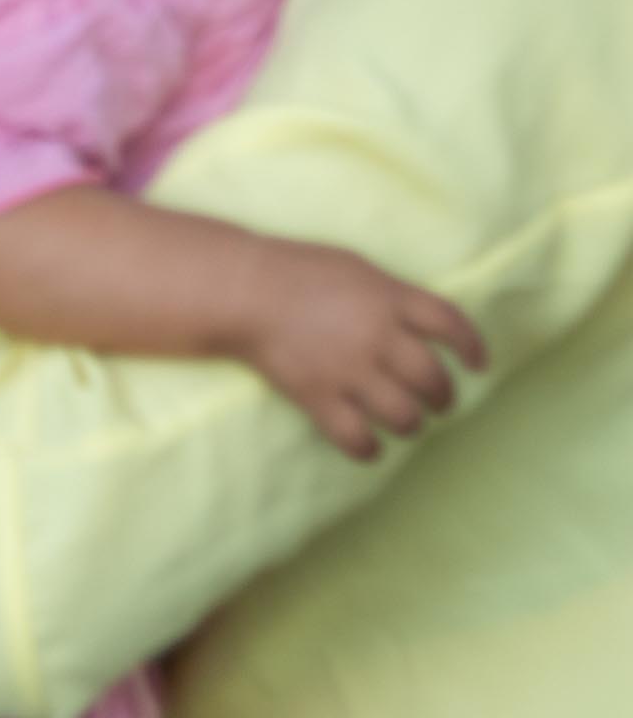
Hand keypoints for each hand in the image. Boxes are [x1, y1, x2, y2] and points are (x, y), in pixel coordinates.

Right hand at [235, 244, 486, 460]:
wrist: (240, 289)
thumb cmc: (297, 270)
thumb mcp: (356, 268)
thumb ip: (392, 296)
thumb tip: (420, 324)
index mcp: (388, 299)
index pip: (451, 325)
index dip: (472, 347)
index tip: (478, 365)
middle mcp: (377, 337)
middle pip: (433, 379)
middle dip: (443, 397)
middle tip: (438, 402)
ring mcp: (348, 370)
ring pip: (404, 416)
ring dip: (412, 423)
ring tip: (406, 422)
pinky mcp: (318, 396)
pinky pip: (356, 438)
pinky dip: (369, 448)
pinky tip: (369, 445)